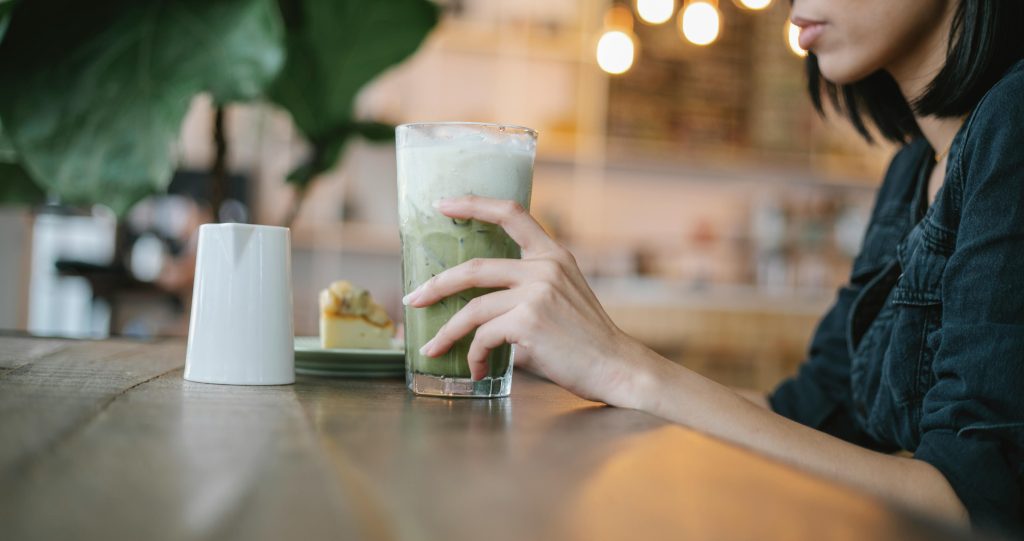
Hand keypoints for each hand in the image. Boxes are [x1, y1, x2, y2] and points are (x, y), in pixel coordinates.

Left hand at [403, 196, 657, 406]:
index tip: (442, 204)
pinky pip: (484, 337)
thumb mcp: (564, 296)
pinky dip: (475, 356)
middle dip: (436, 285)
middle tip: (413, 298)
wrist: (616, 367)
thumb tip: (476, 301)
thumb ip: (527, 287)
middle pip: (474, 267)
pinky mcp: (528, 321)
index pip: (512, 213)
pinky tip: (478, 370)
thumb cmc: (585, 340)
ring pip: (472, 309)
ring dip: (447, 333)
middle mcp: (544, 268)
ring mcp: (536, 293)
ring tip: (433, 348)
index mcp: (553, 255)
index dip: (473, 204)